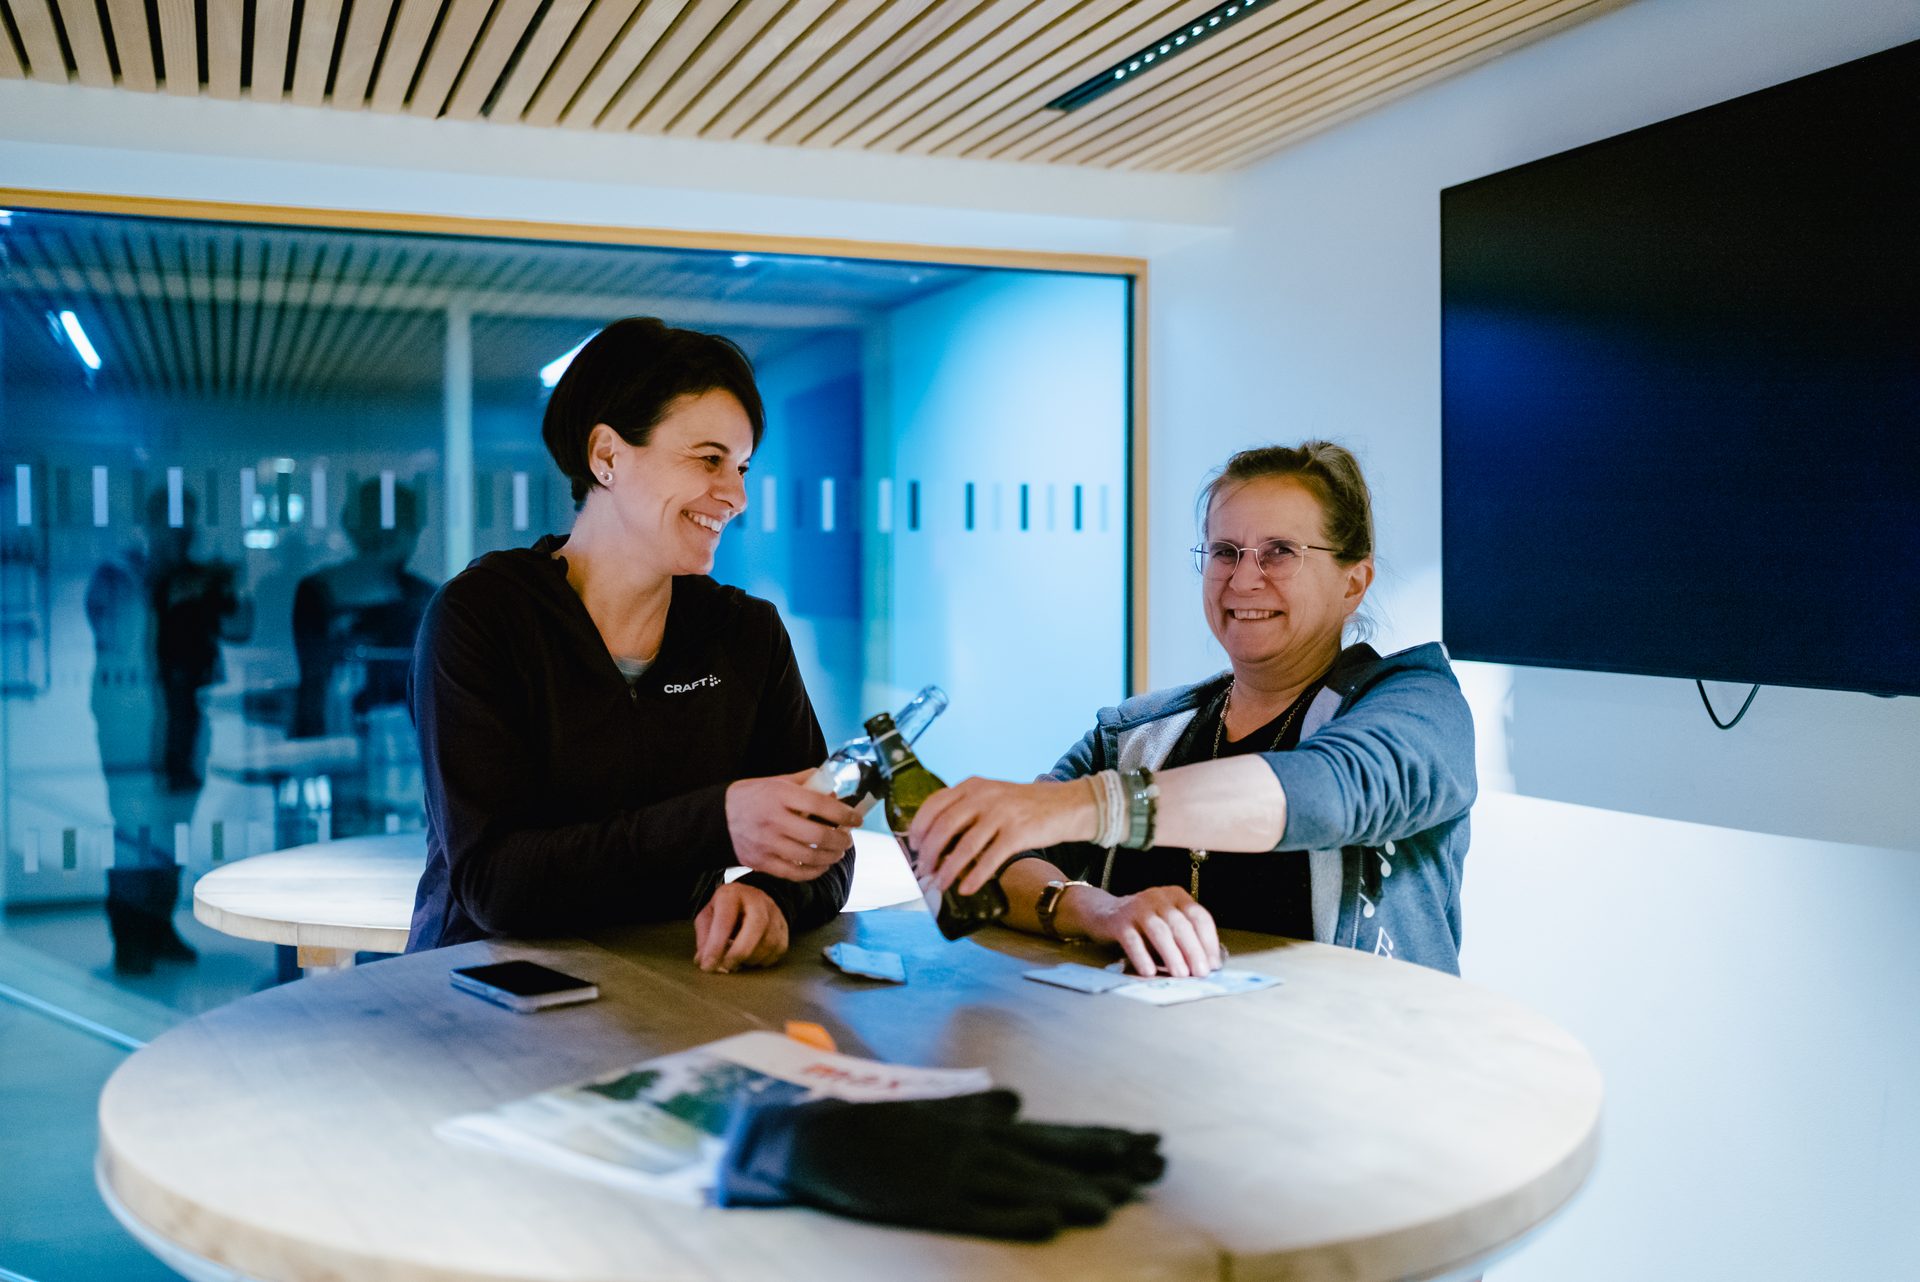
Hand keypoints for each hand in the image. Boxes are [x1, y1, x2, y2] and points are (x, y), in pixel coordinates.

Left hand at [693, 881, 789, 972]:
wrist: (752, 898)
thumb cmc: (726, 910)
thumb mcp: (708, 916)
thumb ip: (704, 937)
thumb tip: (703, 960)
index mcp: (732, 894)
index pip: (725, 920)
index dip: (716, 946)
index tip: (708, 965)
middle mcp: (757, 900)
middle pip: (756, 925)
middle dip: (739, 952)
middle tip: (726, 967)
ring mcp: (775, 914)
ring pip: (768, 942)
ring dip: (750, 959)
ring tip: (736, 959)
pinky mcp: (785, 929)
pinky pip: (776, 951)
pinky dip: (762, 960)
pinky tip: (750, 957)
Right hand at [725, 770, 858, 880]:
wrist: (717, 818)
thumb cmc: (752, 796)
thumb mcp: (776, 781)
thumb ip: (805, 782)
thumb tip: (833, 789)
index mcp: (779, 795)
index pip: (820, 804)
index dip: (844, 813)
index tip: (857, 818)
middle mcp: (773, 820)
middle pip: (818, 836)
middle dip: (841, 840)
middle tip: (848, 839)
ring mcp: (767, 844)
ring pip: (809, 858)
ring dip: (831, 857)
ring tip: (838, 852)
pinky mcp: (761, 862)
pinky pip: (794, 873)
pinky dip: (813, 872)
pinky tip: (822, 866)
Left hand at [908, 777, 1096, 894]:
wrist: (1067, 804)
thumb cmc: (1025, 806)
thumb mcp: (993, 796)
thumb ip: (967, 809)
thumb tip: (937, 841)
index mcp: (973, 785)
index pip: (934, 804)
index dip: (919, 828)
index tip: (914, 847)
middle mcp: (984, 796)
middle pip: (944, 826)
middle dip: (929, 853)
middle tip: (924, 870)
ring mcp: (1002, 813)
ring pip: (965, 846)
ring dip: (948, 869)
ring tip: (940, 884)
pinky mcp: (1018, 832)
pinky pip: (990, 859)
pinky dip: (975, 877)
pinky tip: (966, 889)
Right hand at [1079, 885, 1220, 978]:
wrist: (1103, 912)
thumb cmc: (1144, 924)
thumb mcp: (1168, 924)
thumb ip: (1186, 939)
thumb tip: (1208, 965)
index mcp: (1176, 896)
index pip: (1199, 916)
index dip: (1208, 941)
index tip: (1214, 964)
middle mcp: (1158, 897)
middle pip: (1181, 924)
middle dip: (1193, 950)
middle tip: (1200, 972)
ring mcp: (1137, 907)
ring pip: (1159, 930)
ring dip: (1172, 954)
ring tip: (1180, 974)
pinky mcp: (1118, 920)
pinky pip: (1133, 940)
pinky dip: (1142, 956)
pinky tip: (1149, 971)